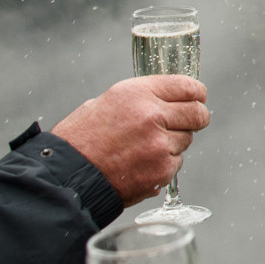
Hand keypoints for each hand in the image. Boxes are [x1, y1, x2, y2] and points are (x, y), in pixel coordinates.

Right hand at [52, 76, 211, 203]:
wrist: (66, 176)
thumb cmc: (80, 139)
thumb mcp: (106, 103)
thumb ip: (142, 99)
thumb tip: (171, 100)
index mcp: (137, 94)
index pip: (188, 87)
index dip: (196, 94)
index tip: (197, 98)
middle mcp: (152, 116)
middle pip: (198, 113)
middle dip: (194, 118)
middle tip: (184, 123)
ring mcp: (160, 145)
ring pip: (186, 139)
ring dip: (172, 143)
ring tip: (141, 148)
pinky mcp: (162, 170)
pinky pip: (176, 162)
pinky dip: (163, 164)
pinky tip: (138, 164)